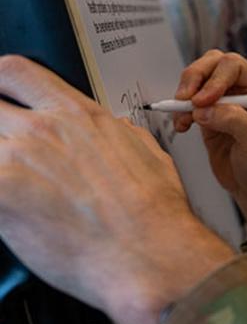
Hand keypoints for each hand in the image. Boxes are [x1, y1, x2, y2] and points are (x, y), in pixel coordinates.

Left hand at [0, 56, 233, 323]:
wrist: (148, 251)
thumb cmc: (155, 212)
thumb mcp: (148, 153)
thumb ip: (121, 134)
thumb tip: (116, 131)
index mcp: (78, 115)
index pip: (17, 72)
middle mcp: (44, 129)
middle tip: (4, 149)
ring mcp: (17, 159)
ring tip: (12, 186)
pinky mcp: (1, 195)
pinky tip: (7, 212)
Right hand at [173, 51, 246, 235]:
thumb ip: (234, 120)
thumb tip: (204, 109)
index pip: (233, 66)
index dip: (215, 79)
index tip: (203, 101)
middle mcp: (243, 88)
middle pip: (212, 64)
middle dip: (194, 79)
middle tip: (184, 99)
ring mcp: (224, 99)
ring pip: (197, 79)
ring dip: (185, 96)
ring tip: (183, 119)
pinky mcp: (208, 113)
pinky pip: (188, 101)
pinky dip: (180, 111)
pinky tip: (182, 126)